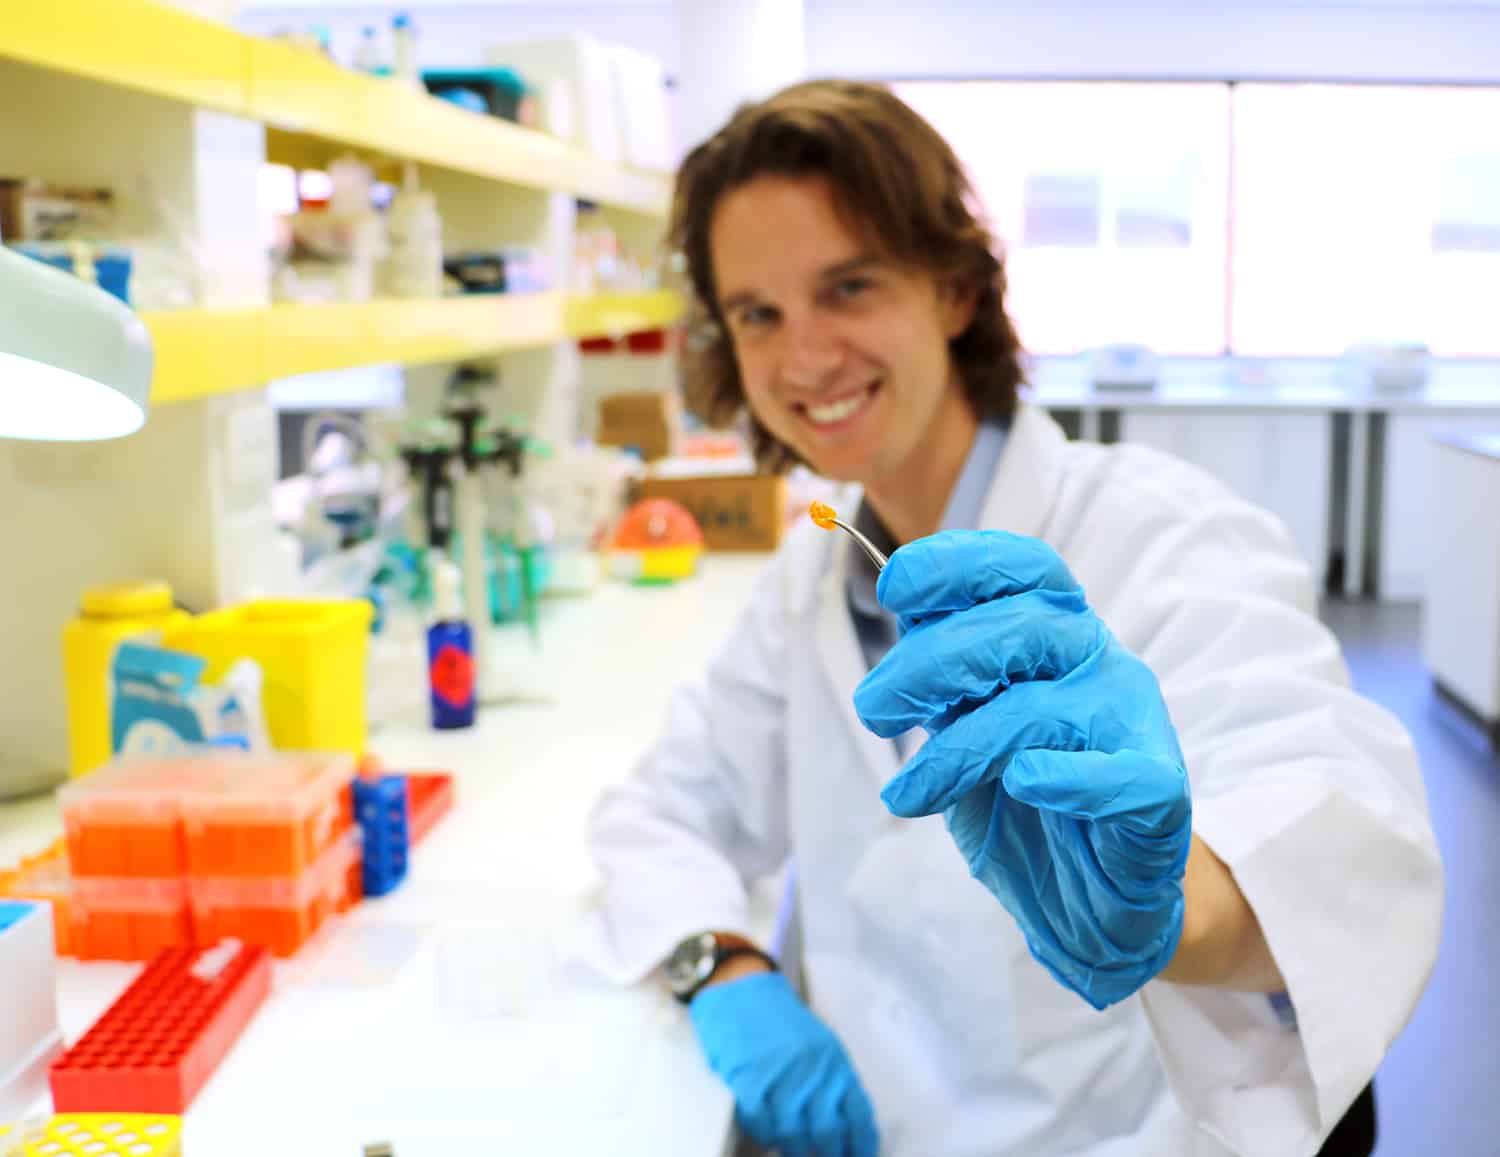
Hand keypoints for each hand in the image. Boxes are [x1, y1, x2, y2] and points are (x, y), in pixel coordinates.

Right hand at [689, 972, 879, 1156]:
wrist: (742, 989)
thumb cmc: (779, 1021)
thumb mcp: (820, 1046)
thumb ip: (832, 1082)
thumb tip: (844, 1129)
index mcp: (836, 1062)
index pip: (859, 1117)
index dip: (860, 1146)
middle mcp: (813, 1070)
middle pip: (828, 1133)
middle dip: (827, 1154)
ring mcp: (781, 1074)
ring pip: (792, 1135)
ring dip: (792, 1150)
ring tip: (790, 1150)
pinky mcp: (749, 1077)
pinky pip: (760, 1122)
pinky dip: (763, 1134)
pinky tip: (766, 1132)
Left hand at [853, 530, 1191, 1009]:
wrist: (1085, 900)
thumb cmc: (1022, 799)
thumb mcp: (964, 722)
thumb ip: (941, 672)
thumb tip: (899, 612)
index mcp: (1056, 630)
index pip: (1022, 565)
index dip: (957, 565)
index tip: (893, 590)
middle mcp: (1099, 661)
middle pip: (1019, 627)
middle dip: (929, 663)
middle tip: (873, 710)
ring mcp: (1132, 722)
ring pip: (1039, 709)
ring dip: (956, 751)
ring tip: (907, 793)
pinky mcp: (1158, 793)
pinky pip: (1114, 776)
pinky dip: (1063, 778)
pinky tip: (1023, 785)